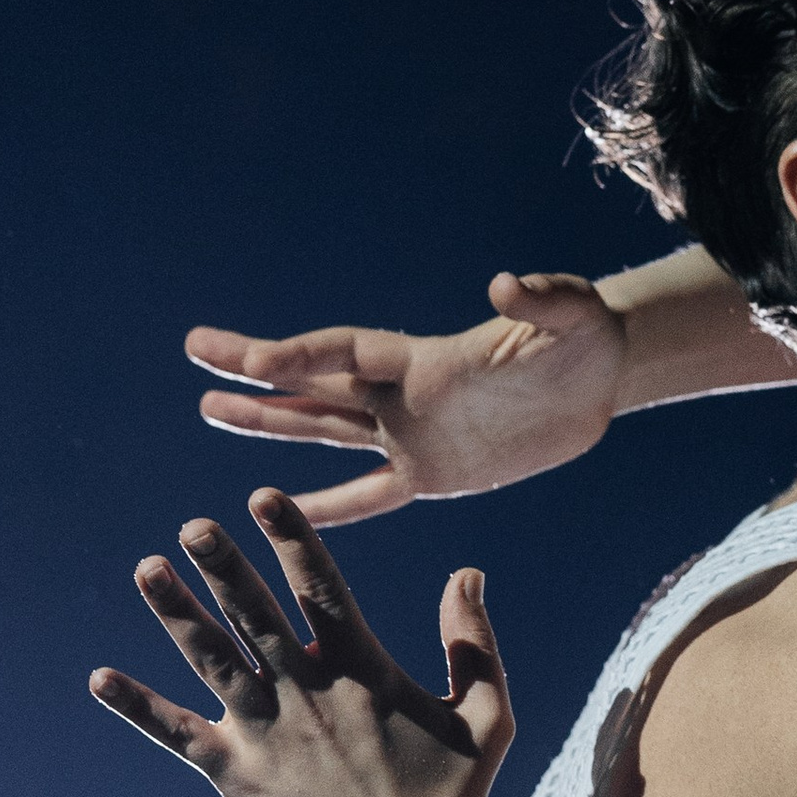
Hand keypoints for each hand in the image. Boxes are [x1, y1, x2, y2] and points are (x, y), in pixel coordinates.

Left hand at [89, 489, 513, 796]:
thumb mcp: (487, 716)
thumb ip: (474, 642)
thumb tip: (469, 573)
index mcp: (364, 672)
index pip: (323, 590)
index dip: (293, 540)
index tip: (263, 498)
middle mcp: (309, 694)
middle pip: (258, 615)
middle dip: (224, 567)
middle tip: (194, 526)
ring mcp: (269, 735)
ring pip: (214, 661)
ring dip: (177, 614)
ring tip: (146, 569)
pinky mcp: (239, 777)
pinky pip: (179, 735)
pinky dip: (139, 707)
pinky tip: (99, 679)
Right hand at [186, 272, 626, 526]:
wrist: (600, 380)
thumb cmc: (585, 337)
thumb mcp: (572, 315)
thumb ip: (541, 300)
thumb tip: (507, 285)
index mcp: (425, 359)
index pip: (348, 354)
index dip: (304, 355)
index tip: (254, 359)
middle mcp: (404, 394)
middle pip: (314, 380)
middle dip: (255, 369)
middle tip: (196, 349)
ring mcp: (412, 433)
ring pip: (324, 430)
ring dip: (268, 421)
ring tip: (208, 409)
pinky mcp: (433, 473)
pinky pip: (371, 495)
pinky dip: (331, 507)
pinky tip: (286, 511)